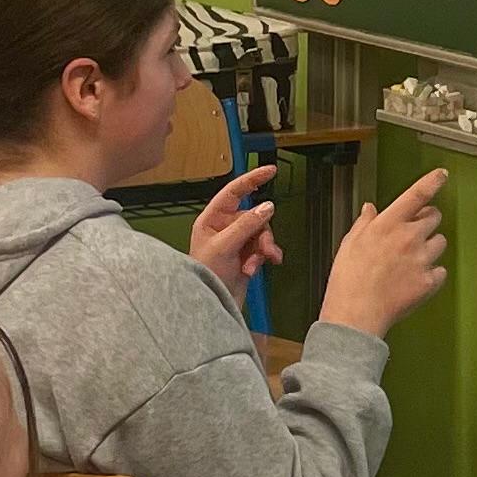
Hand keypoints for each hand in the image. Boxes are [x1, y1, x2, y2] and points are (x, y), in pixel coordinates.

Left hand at [188, 163, 280, 305]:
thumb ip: (247, 225)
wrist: (209, 305)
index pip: (234, 192)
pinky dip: (265, 256)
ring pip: (261, 234)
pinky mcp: (246, 256)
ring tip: (256, 264)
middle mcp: (224, 228)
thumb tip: (268, 207)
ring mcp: (236, 242)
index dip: (252, 179)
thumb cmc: (205, 275)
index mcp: (212, 219)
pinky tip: (265, 266)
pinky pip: (263, 248)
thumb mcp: (224, 247)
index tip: (271, 171)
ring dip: (263, 248)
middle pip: (254, 216)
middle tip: (263, 249)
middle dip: (261, 233)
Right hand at [321, 168, 447, 338]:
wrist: (356, 313)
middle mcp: (409, 238)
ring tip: (412, 259)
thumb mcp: (350, 243)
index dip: (432, 182)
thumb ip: (365, 223)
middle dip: (427, 220)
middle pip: (434, 217)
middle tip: (415, 231)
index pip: (416, 195)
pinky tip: (415, 279)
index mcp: (388, 224)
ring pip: (440, 242)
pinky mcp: (429, 281)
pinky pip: (440, 270)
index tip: (441, 175)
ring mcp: (422, 259)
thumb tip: (370, 210)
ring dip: (431, 246)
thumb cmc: (348, 280)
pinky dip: (432, 273)